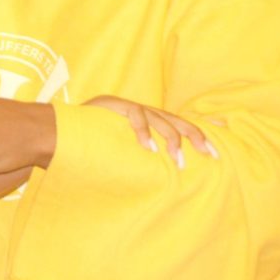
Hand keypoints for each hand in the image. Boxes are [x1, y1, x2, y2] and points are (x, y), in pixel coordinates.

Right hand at [86, 95, 218, 168]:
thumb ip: (141, 155)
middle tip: (211, 155)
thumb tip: (163, 174)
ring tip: (179, 161)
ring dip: (172, 140)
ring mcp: (127, 106)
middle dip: (196, 136)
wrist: (58, 129)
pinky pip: (135, 116)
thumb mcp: (122, 150)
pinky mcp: (113, 105)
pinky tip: (148, 148)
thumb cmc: (90, 145)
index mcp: (145, 118)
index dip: (200, 126)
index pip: (178, 120)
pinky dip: (143, 132)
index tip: (222, 135)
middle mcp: (140, 110)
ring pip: (159, 118)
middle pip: (176, 119)